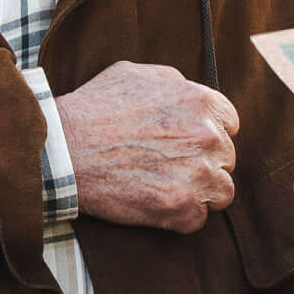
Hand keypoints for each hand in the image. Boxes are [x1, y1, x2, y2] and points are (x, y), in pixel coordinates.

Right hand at [63, 61, 238, 232]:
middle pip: (225, 158)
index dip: (208, 134)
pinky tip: (156, 204)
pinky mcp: (181, 207)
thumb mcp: (137, 75)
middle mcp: (207, 137)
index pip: (229, 124)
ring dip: (200, 193)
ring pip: (221, 191)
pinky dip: (180, 216)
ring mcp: (198, 174)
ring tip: (168, 188)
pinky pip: (198, 219)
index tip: (186, 143)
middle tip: (168, 166)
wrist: (64, 148)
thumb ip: (175, 83)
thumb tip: (189, 94)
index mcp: (201, 102)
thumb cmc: (94, 109)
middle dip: (203, 163)